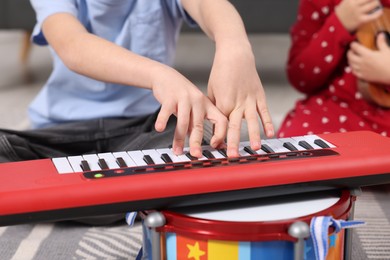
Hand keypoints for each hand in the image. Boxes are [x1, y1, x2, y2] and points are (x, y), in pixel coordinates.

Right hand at [152, 66, 227, 157]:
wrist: (166, 76)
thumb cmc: (182, 96)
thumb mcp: (194, 108)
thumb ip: (198, 124)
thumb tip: (205, 144)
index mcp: (207, 105)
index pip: (221, 120)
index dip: (220, 134)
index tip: (214, 146)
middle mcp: (198, 101)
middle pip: (199, 125)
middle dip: (197, 142)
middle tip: (196, 154)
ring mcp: (184, 98)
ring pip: (183, 122)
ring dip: (179, 138)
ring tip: (177, 150)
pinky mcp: (170, 97)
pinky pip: (167, 111)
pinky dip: (163, 121)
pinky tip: (160, 129)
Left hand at [207, 42, 273, 156]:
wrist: (235, 54)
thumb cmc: (220, 73)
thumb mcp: (210, 90)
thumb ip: (213, 109)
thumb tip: (211, 125)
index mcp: (223, 102)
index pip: (220, 125)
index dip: (218, 137)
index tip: (215, 148)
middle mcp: (237, 103)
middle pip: (235, 126)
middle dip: (233, 142)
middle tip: (233, 156)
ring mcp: (250, 100)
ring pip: (253, 121)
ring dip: (254, 135)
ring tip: (255, 148)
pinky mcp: (260, 95)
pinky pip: (264, 111)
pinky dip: (268, 123)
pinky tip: (271, 134)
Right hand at [335, 0, 382, 31]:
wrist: (335, 26)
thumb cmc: (341, 14)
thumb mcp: (344, 2)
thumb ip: (353, 0)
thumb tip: (363, 0)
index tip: (368, 0)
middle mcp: (354, 4)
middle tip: (373, 1)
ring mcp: (357, 12)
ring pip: (373, 4)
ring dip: (376, 4)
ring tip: (375, 5)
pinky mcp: (360, 20)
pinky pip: (373, 16)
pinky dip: (377, 14)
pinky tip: (379, 12)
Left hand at [348, 33, 389, 83]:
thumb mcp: (387, 50)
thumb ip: (381, 43)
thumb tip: (380, 34)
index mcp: (368, 55)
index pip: (356, 48)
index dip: (353, 45)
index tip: (353, 43)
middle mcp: (362, 62)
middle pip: (350, 56)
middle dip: (349, 52)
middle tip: (351, 50)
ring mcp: (362, 70)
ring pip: (351, 64)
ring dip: (349, 60)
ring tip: (351, 57)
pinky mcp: (363, 76)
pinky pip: (354, 72)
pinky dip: (352, 68)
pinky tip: (354, 67)